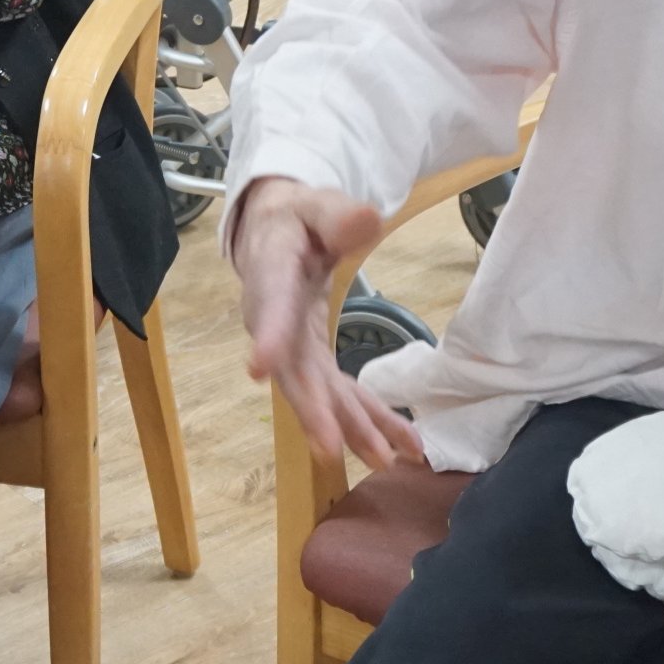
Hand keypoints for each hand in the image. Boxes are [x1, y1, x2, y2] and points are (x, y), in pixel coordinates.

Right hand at [233, 177, 421, 471]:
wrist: (276, 235)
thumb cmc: (298, 218)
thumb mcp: (316, 205)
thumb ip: (338, 215)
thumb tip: (367, 219)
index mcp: (272, 272)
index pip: (270, 304)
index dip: (268, 336)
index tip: (260, 369)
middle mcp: (276, 320)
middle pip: (292, 368)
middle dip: (312, 408)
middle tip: (330, 446)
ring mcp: (295, 347)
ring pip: (319, 391)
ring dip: (349, 425)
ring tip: (382, 458)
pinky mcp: (315, 360)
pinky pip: (341, 393)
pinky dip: (371, 419)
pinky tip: (403, 446)